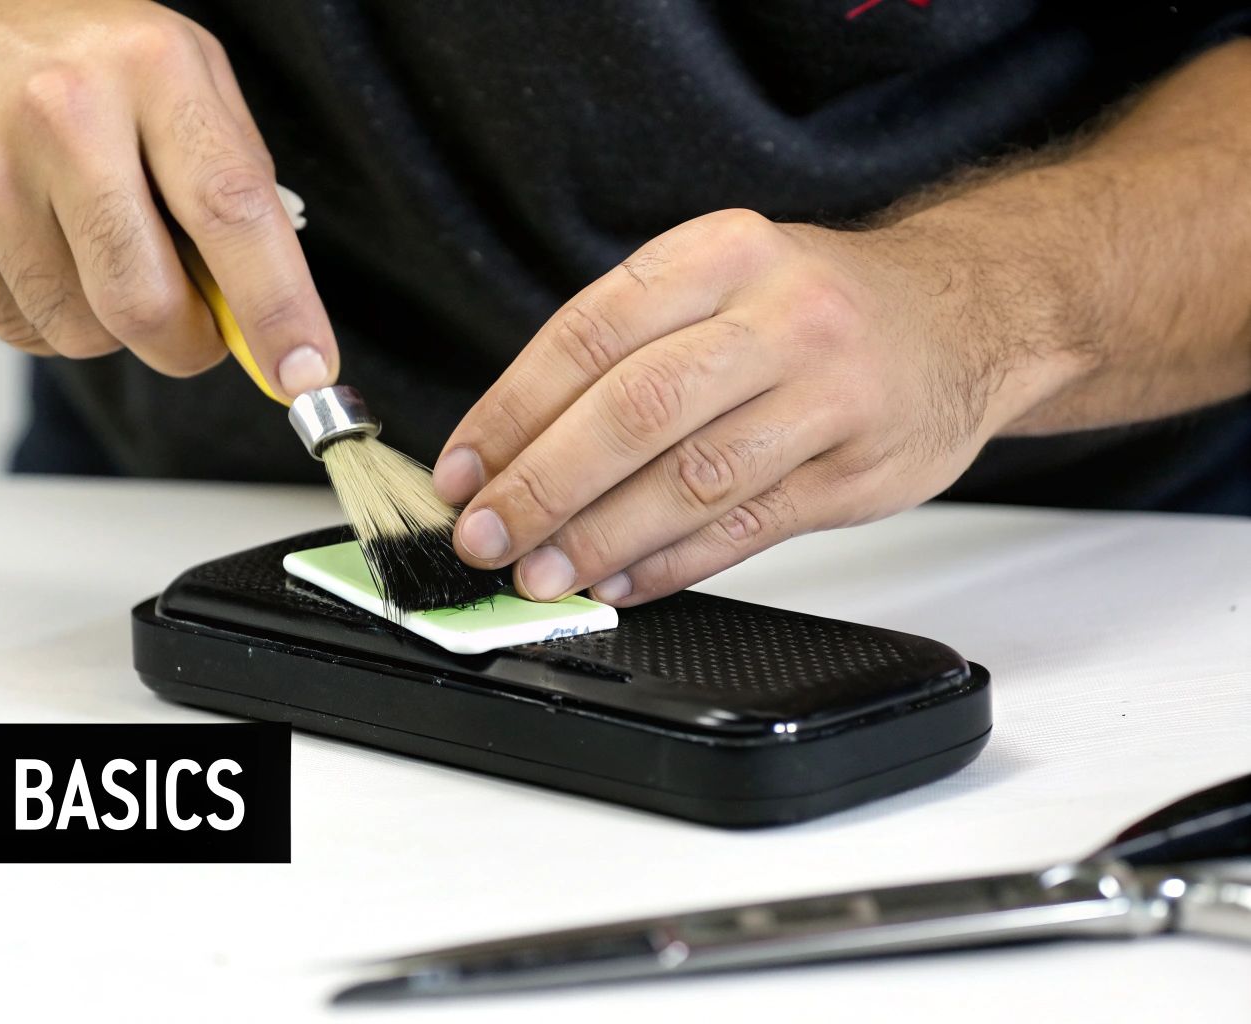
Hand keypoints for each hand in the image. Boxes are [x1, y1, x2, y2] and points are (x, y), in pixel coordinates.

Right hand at [0, 0, 334, 393]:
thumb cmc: (69, 58)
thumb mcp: (176, 75)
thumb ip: (233, 183)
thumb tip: (273, 317)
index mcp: (152, 66)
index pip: (231, 210)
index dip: (278, 306)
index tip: (307, 373)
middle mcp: (65, 114)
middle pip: (147, 304)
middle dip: (186, 344)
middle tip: (193, 329)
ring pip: (85, 333)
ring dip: (109, 321)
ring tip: (88, 244)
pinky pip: (24, 332)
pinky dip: (48, 312)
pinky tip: (33, 243)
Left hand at [432, 208, 1078, 604]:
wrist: (972, 312)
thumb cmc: (819, 307)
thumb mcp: (725, 281)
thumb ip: (628, 351)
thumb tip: (508, 452)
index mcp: (722, 253)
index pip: (588, 335)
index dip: (510, 411)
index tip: (461, 470)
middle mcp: (780, 315)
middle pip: (635, 410)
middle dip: (542, 485)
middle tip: (485, 535)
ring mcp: (829, 395)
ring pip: (691, 479)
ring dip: (600, 536)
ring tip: (540, 573)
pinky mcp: (860, 472)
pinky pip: (746, 528)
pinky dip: (670, 564)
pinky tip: (619, 580)